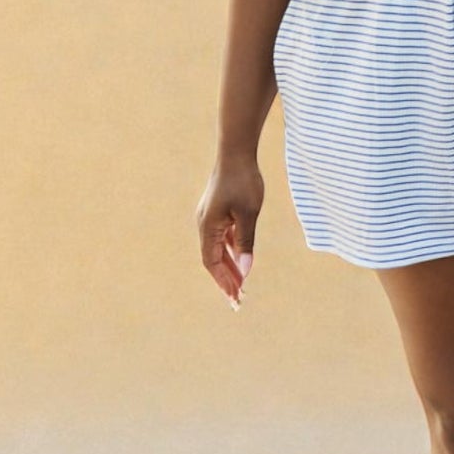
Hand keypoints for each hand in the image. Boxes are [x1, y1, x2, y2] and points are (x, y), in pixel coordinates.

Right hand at [196, 156, 264, 308]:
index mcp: (208, 227)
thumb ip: (246, 242)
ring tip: (241, 286)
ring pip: (219, 250)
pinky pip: (223, 239)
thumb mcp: (248, 214)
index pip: (213, 262)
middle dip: (226, 280)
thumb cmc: (243, 181)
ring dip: (230, 267)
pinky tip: (241, 261)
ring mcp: (211, 218)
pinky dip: (232, 252)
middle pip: (214, 260)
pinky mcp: (219, 212)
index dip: (223, 281)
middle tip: (238, 300)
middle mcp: (205, 225)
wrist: (236, 152)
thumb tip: (246, 270)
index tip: (234, 298)